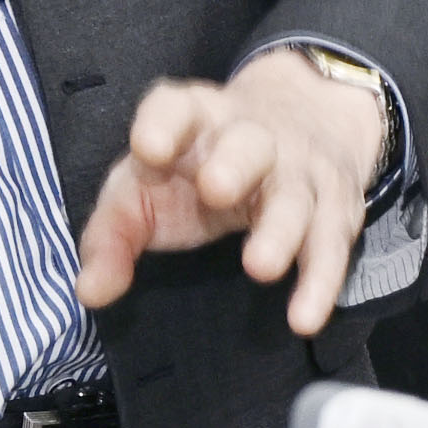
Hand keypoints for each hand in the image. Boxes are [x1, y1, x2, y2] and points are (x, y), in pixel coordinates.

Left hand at [77, 49, 389, 336]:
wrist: (308, 116)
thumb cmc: (199, 166)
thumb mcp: (146, 188)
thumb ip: (112, 238)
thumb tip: (91, 290)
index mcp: (196, 120)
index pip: (177, 108)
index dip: (163, 123)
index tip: (148, 147)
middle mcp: (253, 136)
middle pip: (249, 145)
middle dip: (234, 163)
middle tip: (215, 189)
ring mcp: (300, 170)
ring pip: (295, 197)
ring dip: (280, 231)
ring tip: (259, 267)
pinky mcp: (336, 208)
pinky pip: (330, 246)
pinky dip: (321, 282)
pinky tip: (304, 319)